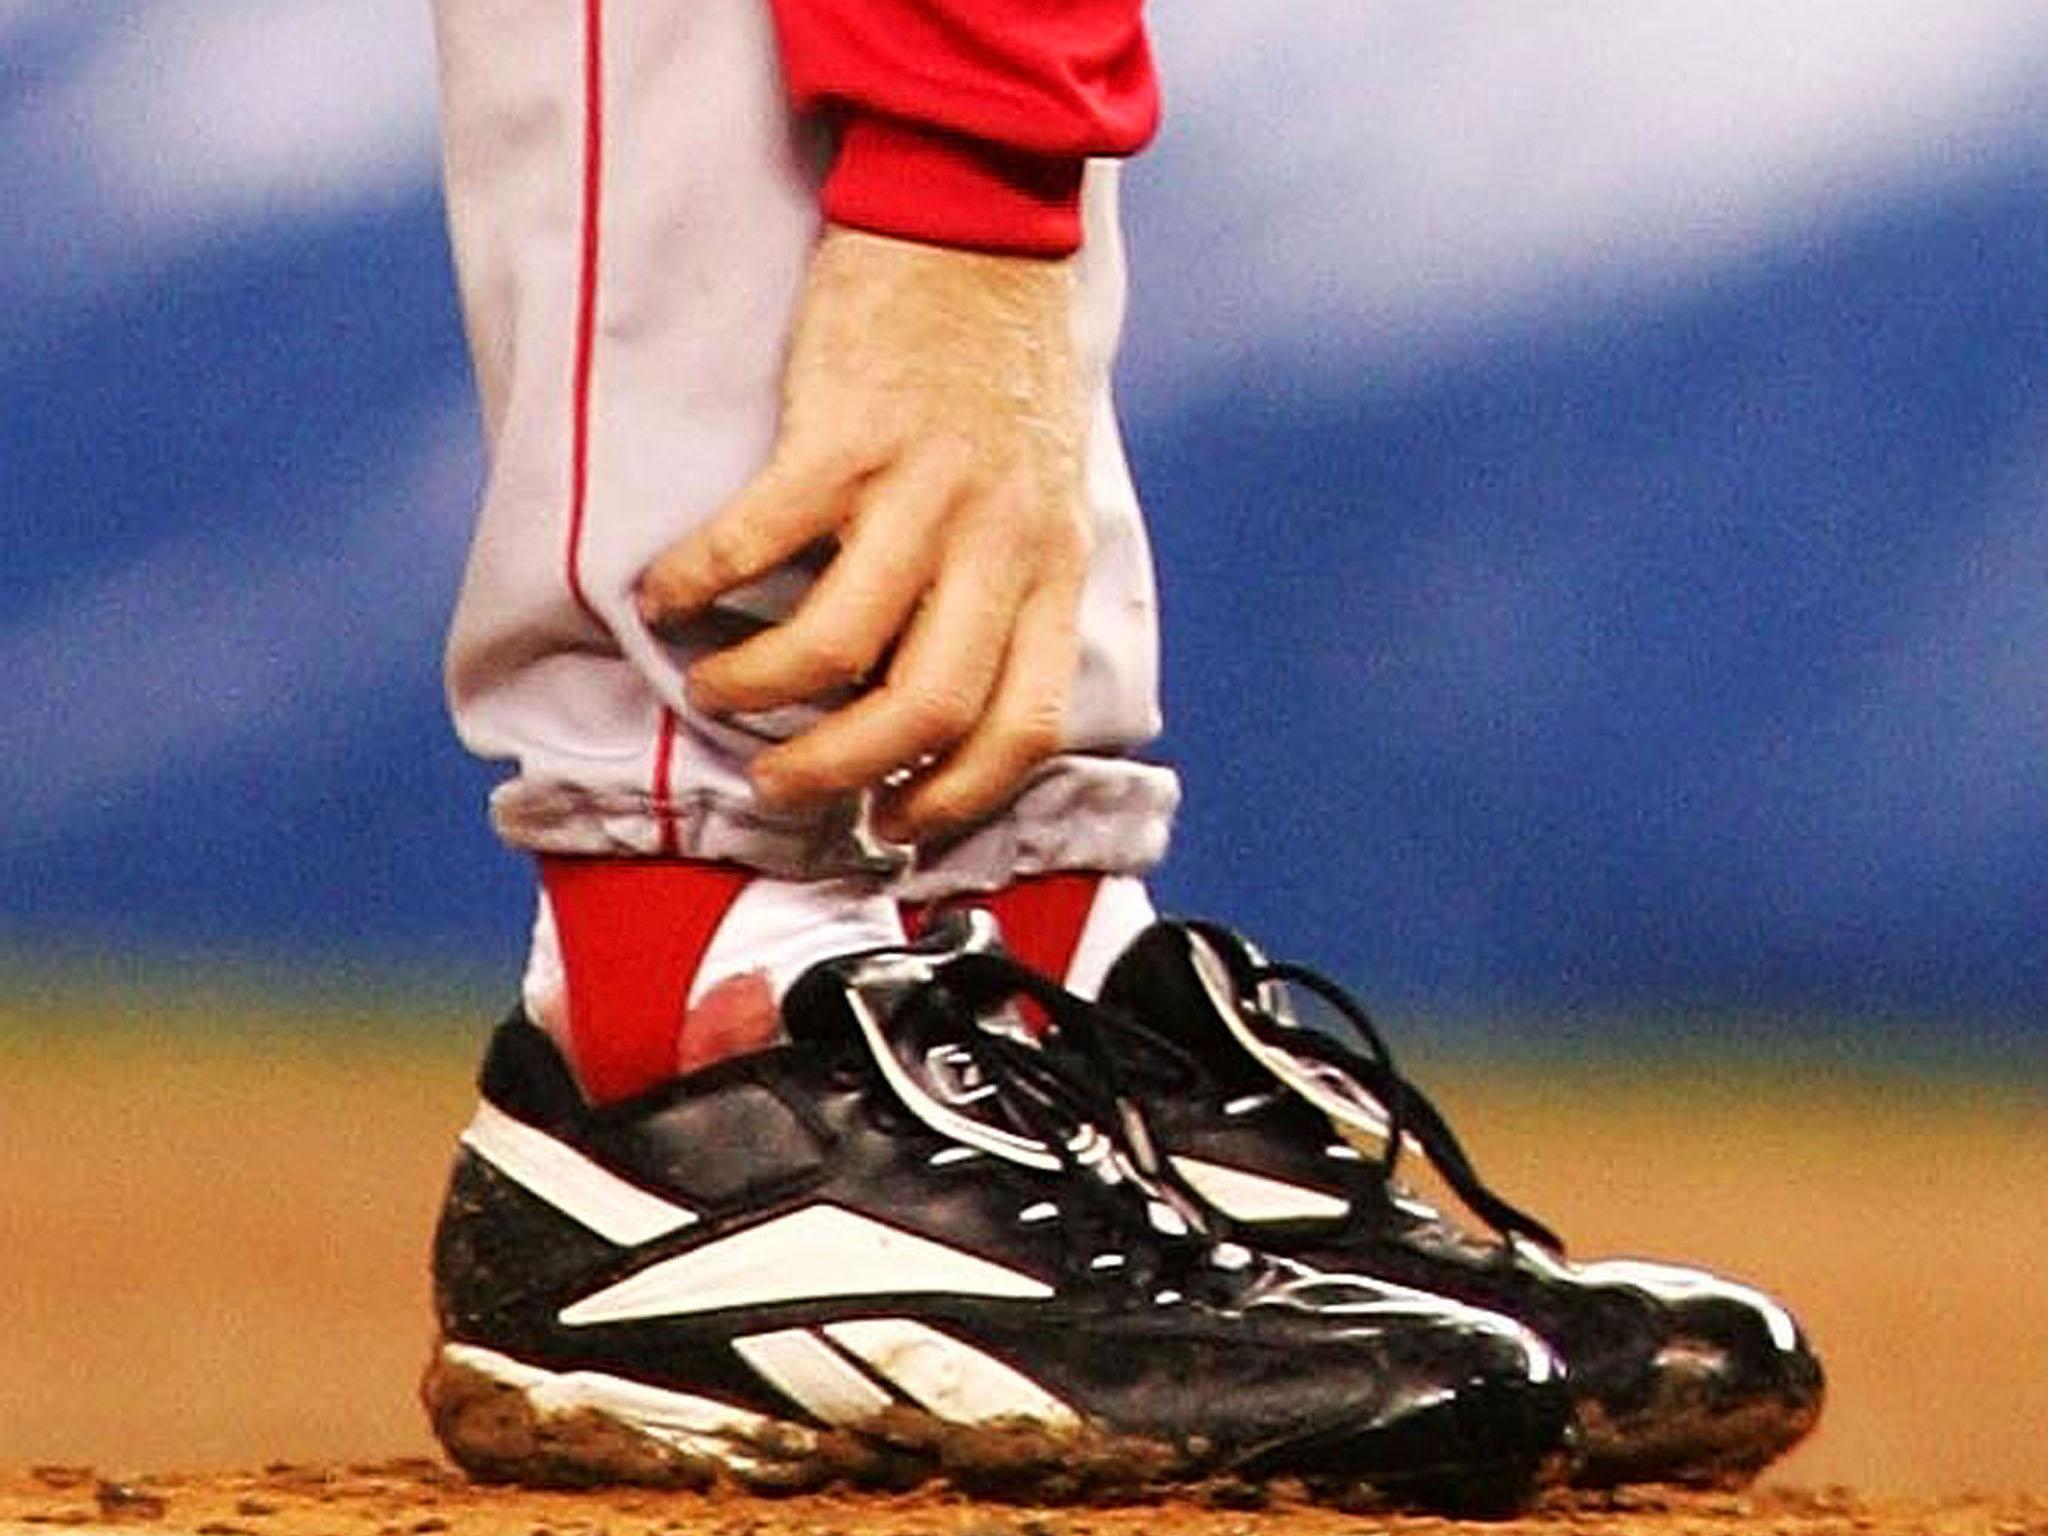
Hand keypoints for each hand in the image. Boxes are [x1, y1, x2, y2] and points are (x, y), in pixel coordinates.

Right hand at [637, 224, 1090, 844]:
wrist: (978, 221)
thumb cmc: (997, 372)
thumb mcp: (1040, 493)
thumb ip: (1006, 590)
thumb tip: (930, 701)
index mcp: (1052, 566)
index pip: (1025, 725)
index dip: (958, 797)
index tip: (896, 824)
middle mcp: (998, 541)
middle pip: (926, 709)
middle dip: (841, 771)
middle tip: (780, 782)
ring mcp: (922, 489)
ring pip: (838, 645)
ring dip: (759, 689)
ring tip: (713, 688)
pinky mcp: (842, 433)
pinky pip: (756, 541)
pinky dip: (695, 582)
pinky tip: (662, 594)